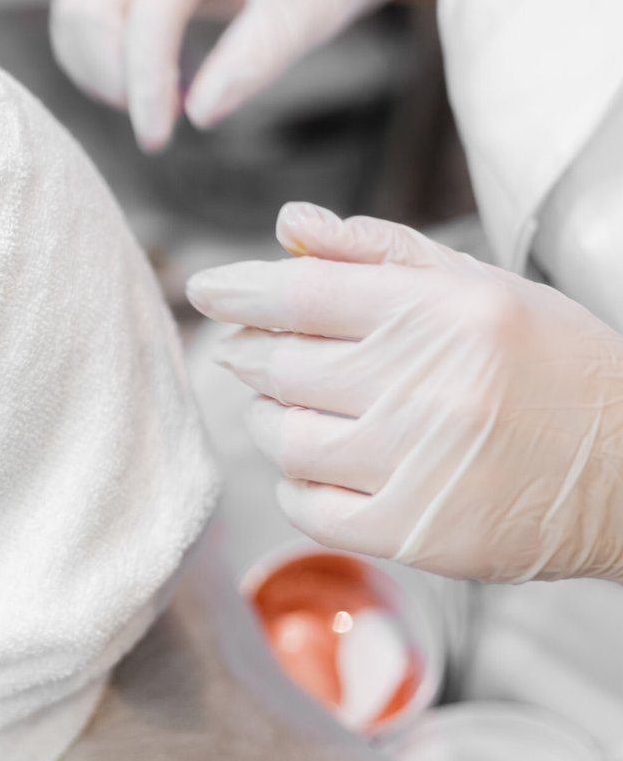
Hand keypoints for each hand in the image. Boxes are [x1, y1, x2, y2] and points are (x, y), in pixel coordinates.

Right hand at [49, 0, 419, 151]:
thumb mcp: (303, 20)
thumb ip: (251, 64)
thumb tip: (198, 115)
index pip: (152, 3)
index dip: (144, 76)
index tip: (157, 136)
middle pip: (91, 6)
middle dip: (111, 76)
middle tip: (156, 121)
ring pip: (73, 11)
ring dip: (95, 69)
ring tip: (148, 101)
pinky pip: (80, 16)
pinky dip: (95, 60)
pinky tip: (142, 82)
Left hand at [186, 202, 622, 584]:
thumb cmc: (552, 365)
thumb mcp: (479, 285)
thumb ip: (375, 251)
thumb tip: (287, 227)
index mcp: (443, 313)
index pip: (302, 294)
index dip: (239, 290)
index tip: (208, 290)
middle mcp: (428, 386)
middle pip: (281, 365)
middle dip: (257, 355)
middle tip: (264, 354)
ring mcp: (419, 465)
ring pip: (284, 436)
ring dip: (275, 420)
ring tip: (307, 409)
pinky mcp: (416, 532)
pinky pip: (306, 507)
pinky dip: (298, 485)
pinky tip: (328, 467)